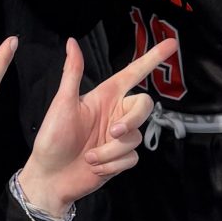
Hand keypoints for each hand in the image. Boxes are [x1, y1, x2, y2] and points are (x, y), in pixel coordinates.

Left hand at [18, 38, 170, 218]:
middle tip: (113, 131)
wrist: (50, 177)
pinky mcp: (121, 158)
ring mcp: (119, 137)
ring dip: (111, 150)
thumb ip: (72, 73)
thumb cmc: (52, 139)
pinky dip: (113, 164)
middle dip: (133, 119)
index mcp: (104, 97)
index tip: (171, 44)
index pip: (133, 73)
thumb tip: (71, 42)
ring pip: (136, 137)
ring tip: (89, 157)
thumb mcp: (62, 104)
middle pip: (144, 106)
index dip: (152, 58)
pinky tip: (95, 167)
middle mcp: (115, 114)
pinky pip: (132, 158)